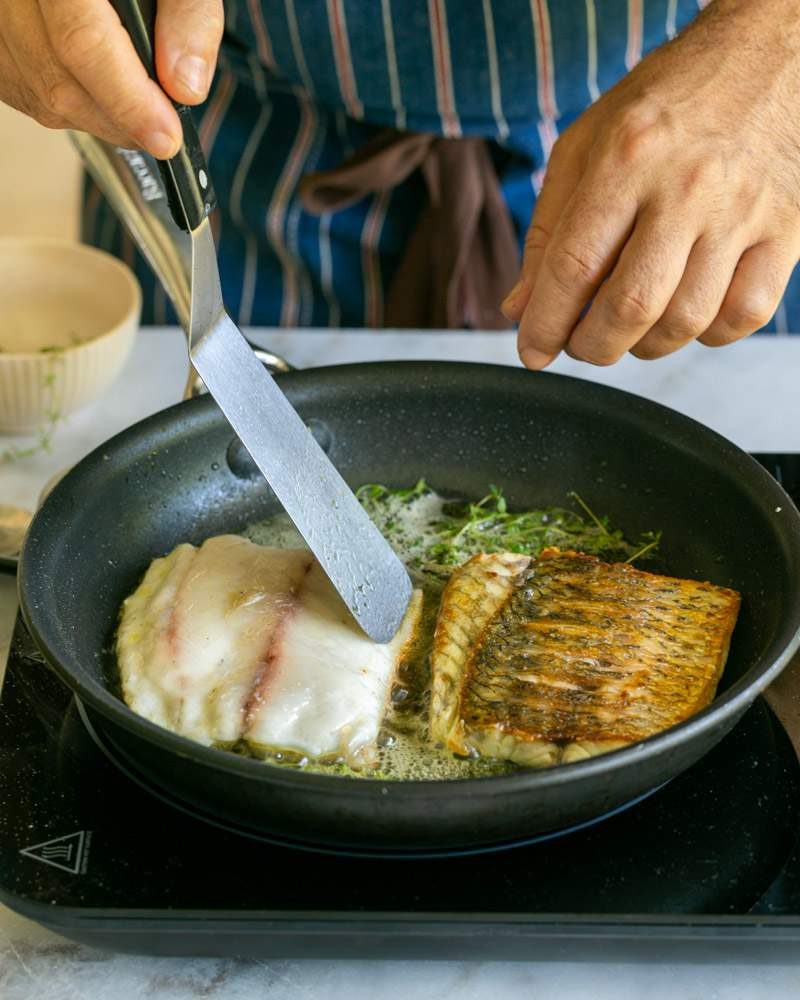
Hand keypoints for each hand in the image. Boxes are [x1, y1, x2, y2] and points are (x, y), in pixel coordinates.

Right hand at [0, 0, 222, 157]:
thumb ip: (187, 17)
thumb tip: (186, 86)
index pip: (83, 42)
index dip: (129, 101)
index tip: (166, 136)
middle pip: (59, 81)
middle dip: (120, 119)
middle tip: (162, 128)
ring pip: (40, 95)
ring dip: (98, 116)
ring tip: (136, 104)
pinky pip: (25, 91)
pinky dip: (70, 105)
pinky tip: (100, 92)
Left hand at [503, 0, 799, 367]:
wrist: (766, 54)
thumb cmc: (668, 101)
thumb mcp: (586, 144)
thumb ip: (548, 229)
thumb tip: (521, 307)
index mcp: (627, 157)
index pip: (574, 266)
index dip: (545, 323)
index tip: (532, 351)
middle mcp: (688, 186)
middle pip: (630, 305)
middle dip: (592, 345)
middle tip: (581, 343)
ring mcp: (743, 211)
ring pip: (686, 321)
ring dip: (645, 345)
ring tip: (630, 328)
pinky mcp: (786, 230)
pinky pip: (744, 315)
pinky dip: (707, 334)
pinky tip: (686, 314)